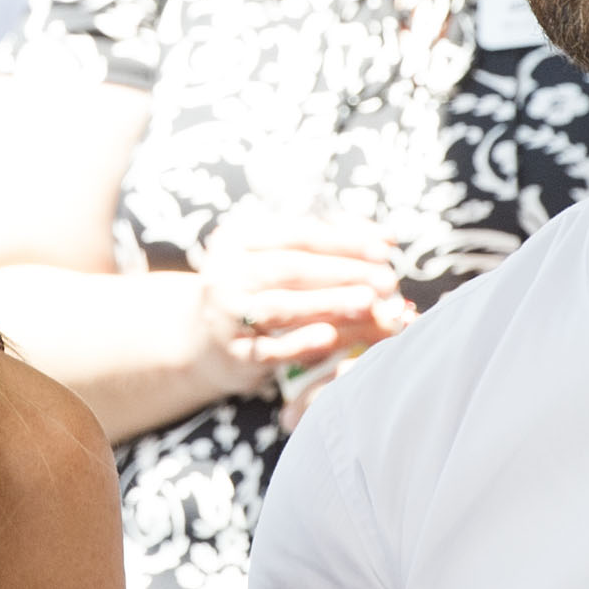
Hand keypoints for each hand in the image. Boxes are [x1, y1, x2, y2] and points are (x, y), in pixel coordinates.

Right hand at [187, 218, 412, 401]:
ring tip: (368, 303)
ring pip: (281, 306)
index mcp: (239, 238)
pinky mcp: (233, 353)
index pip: (299, 235)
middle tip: (386, 279)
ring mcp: (225, 314)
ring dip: (328, 304)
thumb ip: (329, 246)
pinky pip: (270, 349)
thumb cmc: (257, 291)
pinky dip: (300, 343)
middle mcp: (225, 272)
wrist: (202, 341)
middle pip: (291, 268)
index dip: (345, 240)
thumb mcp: (279, 259)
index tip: (386, 248)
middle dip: (344, 273)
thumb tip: (386, 238)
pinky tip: (330, 338)